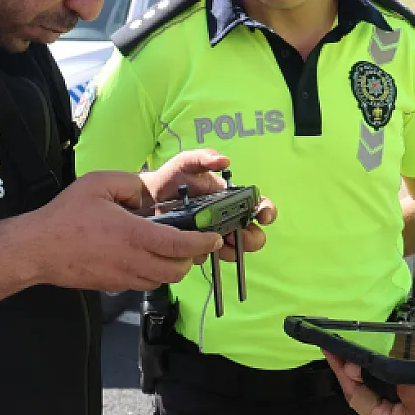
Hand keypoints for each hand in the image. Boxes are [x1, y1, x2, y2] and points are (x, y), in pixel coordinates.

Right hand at [25, 171, 222, 292]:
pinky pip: (144, 284)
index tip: (212, 237)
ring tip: (170, 249)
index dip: (201, 243)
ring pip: (163, 280)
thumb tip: (148, 194)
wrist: (37, 249)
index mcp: (133, 235)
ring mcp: (123, 278)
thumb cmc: (66, 216)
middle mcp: (132, 261)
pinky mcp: (114, 287)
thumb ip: (130, 184)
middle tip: (193, 242)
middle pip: (177, 270)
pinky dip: (154, 274)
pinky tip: (146, 256)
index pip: (179, 245)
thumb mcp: (99, 184)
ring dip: (173, 267)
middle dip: (190, 258)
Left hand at [139, 148, 276, 260]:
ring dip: (230, 249)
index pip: (258, 205)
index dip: (266, 211)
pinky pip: (210, 256)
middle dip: (250, 238)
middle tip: (235, 233)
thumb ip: (203, 158)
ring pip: (235, 250)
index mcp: (232, 197)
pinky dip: (206, 253)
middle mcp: (228, 217)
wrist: (147, 198)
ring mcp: (216, 235)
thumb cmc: (172, 178)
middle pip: (253, 234)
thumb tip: (223, 160)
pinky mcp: (200, 248)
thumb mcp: (186, 162)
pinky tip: (195, 244)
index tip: (263, 216)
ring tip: (216, 241)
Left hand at [324, 353, 414, 414]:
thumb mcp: (413, 380)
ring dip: (370, 366)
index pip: (355, 396)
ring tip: (356, 347)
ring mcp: (412, 410)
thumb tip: (365, 358)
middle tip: (340, 346)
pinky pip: (399, 382)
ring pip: (382, 386)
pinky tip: (385, 351)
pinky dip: (389, 366)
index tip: (331, 351)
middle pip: (365, 392)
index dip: (341, 372)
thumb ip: (385, 370)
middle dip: (353, 368)